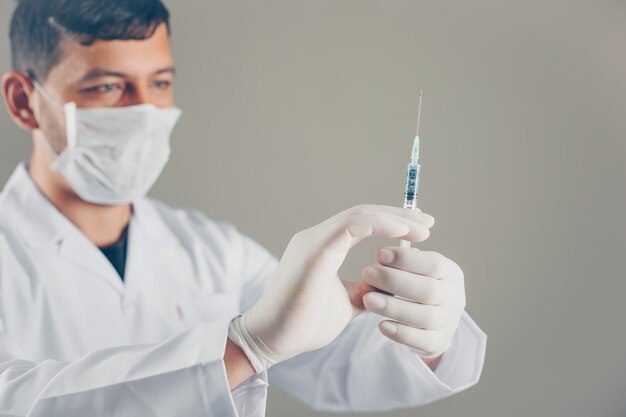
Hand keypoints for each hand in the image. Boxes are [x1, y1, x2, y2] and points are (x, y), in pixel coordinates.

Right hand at [227, 205, 434, 372]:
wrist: (273, 339)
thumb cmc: (304, 323)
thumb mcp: (346, 302)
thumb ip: (364, 289)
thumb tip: (386, 285)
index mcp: (322, 247)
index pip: (361, 223)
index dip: (391, 222)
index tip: (420, 231)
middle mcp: (315, 237)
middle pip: (363, 213)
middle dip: (399, 216)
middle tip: (429, 223)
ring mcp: (313, 241)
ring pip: (359, 215)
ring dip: (394, 219)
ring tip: (423, 228)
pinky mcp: (314, 250)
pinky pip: (352, 227)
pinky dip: (380, 226)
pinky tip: (402, 234)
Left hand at [361, 246, 465, 357]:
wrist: (430, 323)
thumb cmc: (416, 287)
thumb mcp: (416, 270)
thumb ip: (403, 262)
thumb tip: (382, 254)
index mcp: (451, 273)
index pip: (434, 264)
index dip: (406, 259)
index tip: (379, 253)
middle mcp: (455, 297)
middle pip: (428, 290)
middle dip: (394, 281)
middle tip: (367, 273)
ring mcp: (449, 322)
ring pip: (424, 316)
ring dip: (394, 307)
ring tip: (368, 299)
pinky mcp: (439, 343)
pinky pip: (422, 341)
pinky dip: (401, 333)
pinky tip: (382, 325)